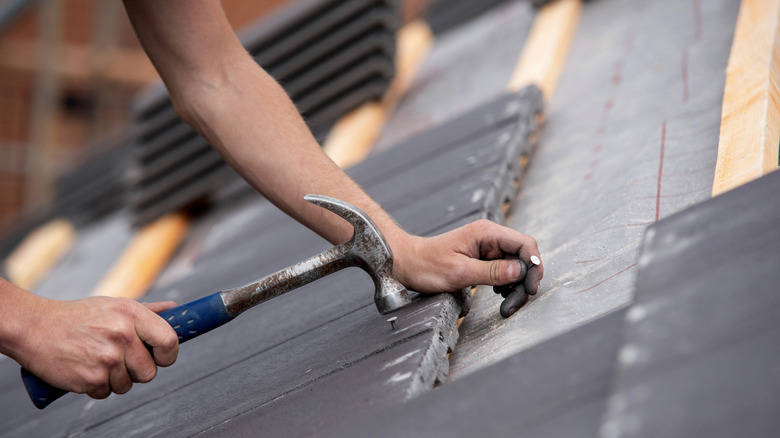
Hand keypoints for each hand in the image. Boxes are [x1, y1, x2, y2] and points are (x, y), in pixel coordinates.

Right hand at [12, 296, 178, 398]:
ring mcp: (107, 358)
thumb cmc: (77, 316)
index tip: (162, 356)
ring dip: (115, 378)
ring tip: (98, 359)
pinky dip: (97, 386)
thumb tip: (174, 311)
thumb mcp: (115, 305)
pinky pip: (106, 393)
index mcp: (132, 314)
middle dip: (137, 370)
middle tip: (120, 358)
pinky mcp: (91, 378)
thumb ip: (148, 311)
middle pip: (150, 371)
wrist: (36, 328)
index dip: (169, 354)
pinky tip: (86, 368)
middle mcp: (122, 335)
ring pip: (128, 385)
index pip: (169, 341)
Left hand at [392, 220, 543, 293]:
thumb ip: (492, 271)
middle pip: (523, 257)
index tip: (530, 289)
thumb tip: (521, 271)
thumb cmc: (426, 265)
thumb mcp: (459, 272)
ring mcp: (487, 248)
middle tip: (514, 304)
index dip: (534, 266)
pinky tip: (500, 296)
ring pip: (516, 266)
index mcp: (486, 233)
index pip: (525, 244)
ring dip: (516, 286)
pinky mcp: (483, 258)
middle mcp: (490, 237)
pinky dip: (507, 285)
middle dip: (525, 281)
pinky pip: (505, 270)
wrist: (406, 264)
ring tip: (506, 305)